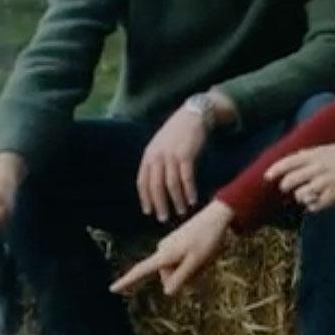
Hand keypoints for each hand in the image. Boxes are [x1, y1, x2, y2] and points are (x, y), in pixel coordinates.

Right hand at [110, 201, 233, 295]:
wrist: (216, 217)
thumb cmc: (207, 239)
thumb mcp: (196, 262)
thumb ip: (181, 278)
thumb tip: (167, 292)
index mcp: (165, 254)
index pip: (141, 270)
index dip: (127, 281)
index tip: (111, 289)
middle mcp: (163, 250)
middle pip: (168, 277)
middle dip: (185, 277)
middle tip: (202, 264)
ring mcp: (169, 247)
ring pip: (177, 271)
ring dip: (191, 270)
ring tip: (204, 256)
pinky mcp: (176, 244)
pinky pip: (181, 263)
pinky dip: (192, 263)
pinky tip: (204, 253)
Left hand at [137, 107, 207, 222]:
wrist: (192, 115)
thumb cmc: (176, 133)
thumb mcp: (160, 145)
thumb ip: (155, 162)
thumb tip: (154, 185)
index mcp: (149, 155)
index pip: (142, 181)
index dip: (145, 198)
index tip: (148, 212)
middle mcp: (158, 156)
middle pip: (155, 186)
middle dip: (159, 204)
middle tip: (163, 218)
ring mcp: (172, 156)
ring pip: (172, 185)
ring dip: (177, 200)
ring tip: (181, 211)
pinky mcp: (186, 155)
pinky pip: (187, 178)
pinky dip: (189, 191)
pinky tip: (193, 200)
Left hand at [266, 144, 334, 212]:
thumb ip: (316, 154)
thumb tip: (300, 159)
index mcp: (318, 154)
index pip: (289, 162)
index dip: (276, 169)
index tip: (267, 176)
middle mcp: (317, 170)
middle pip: (290, 181)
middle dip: (286, 186)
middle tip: (287, 188)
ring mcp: (323, 185)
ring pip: (300, 195)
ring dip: (303, 196)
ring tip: (314, 192)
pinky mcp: (330, 199)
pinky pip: (313, 206)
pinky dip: (314, 205)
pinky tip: (322, 200)